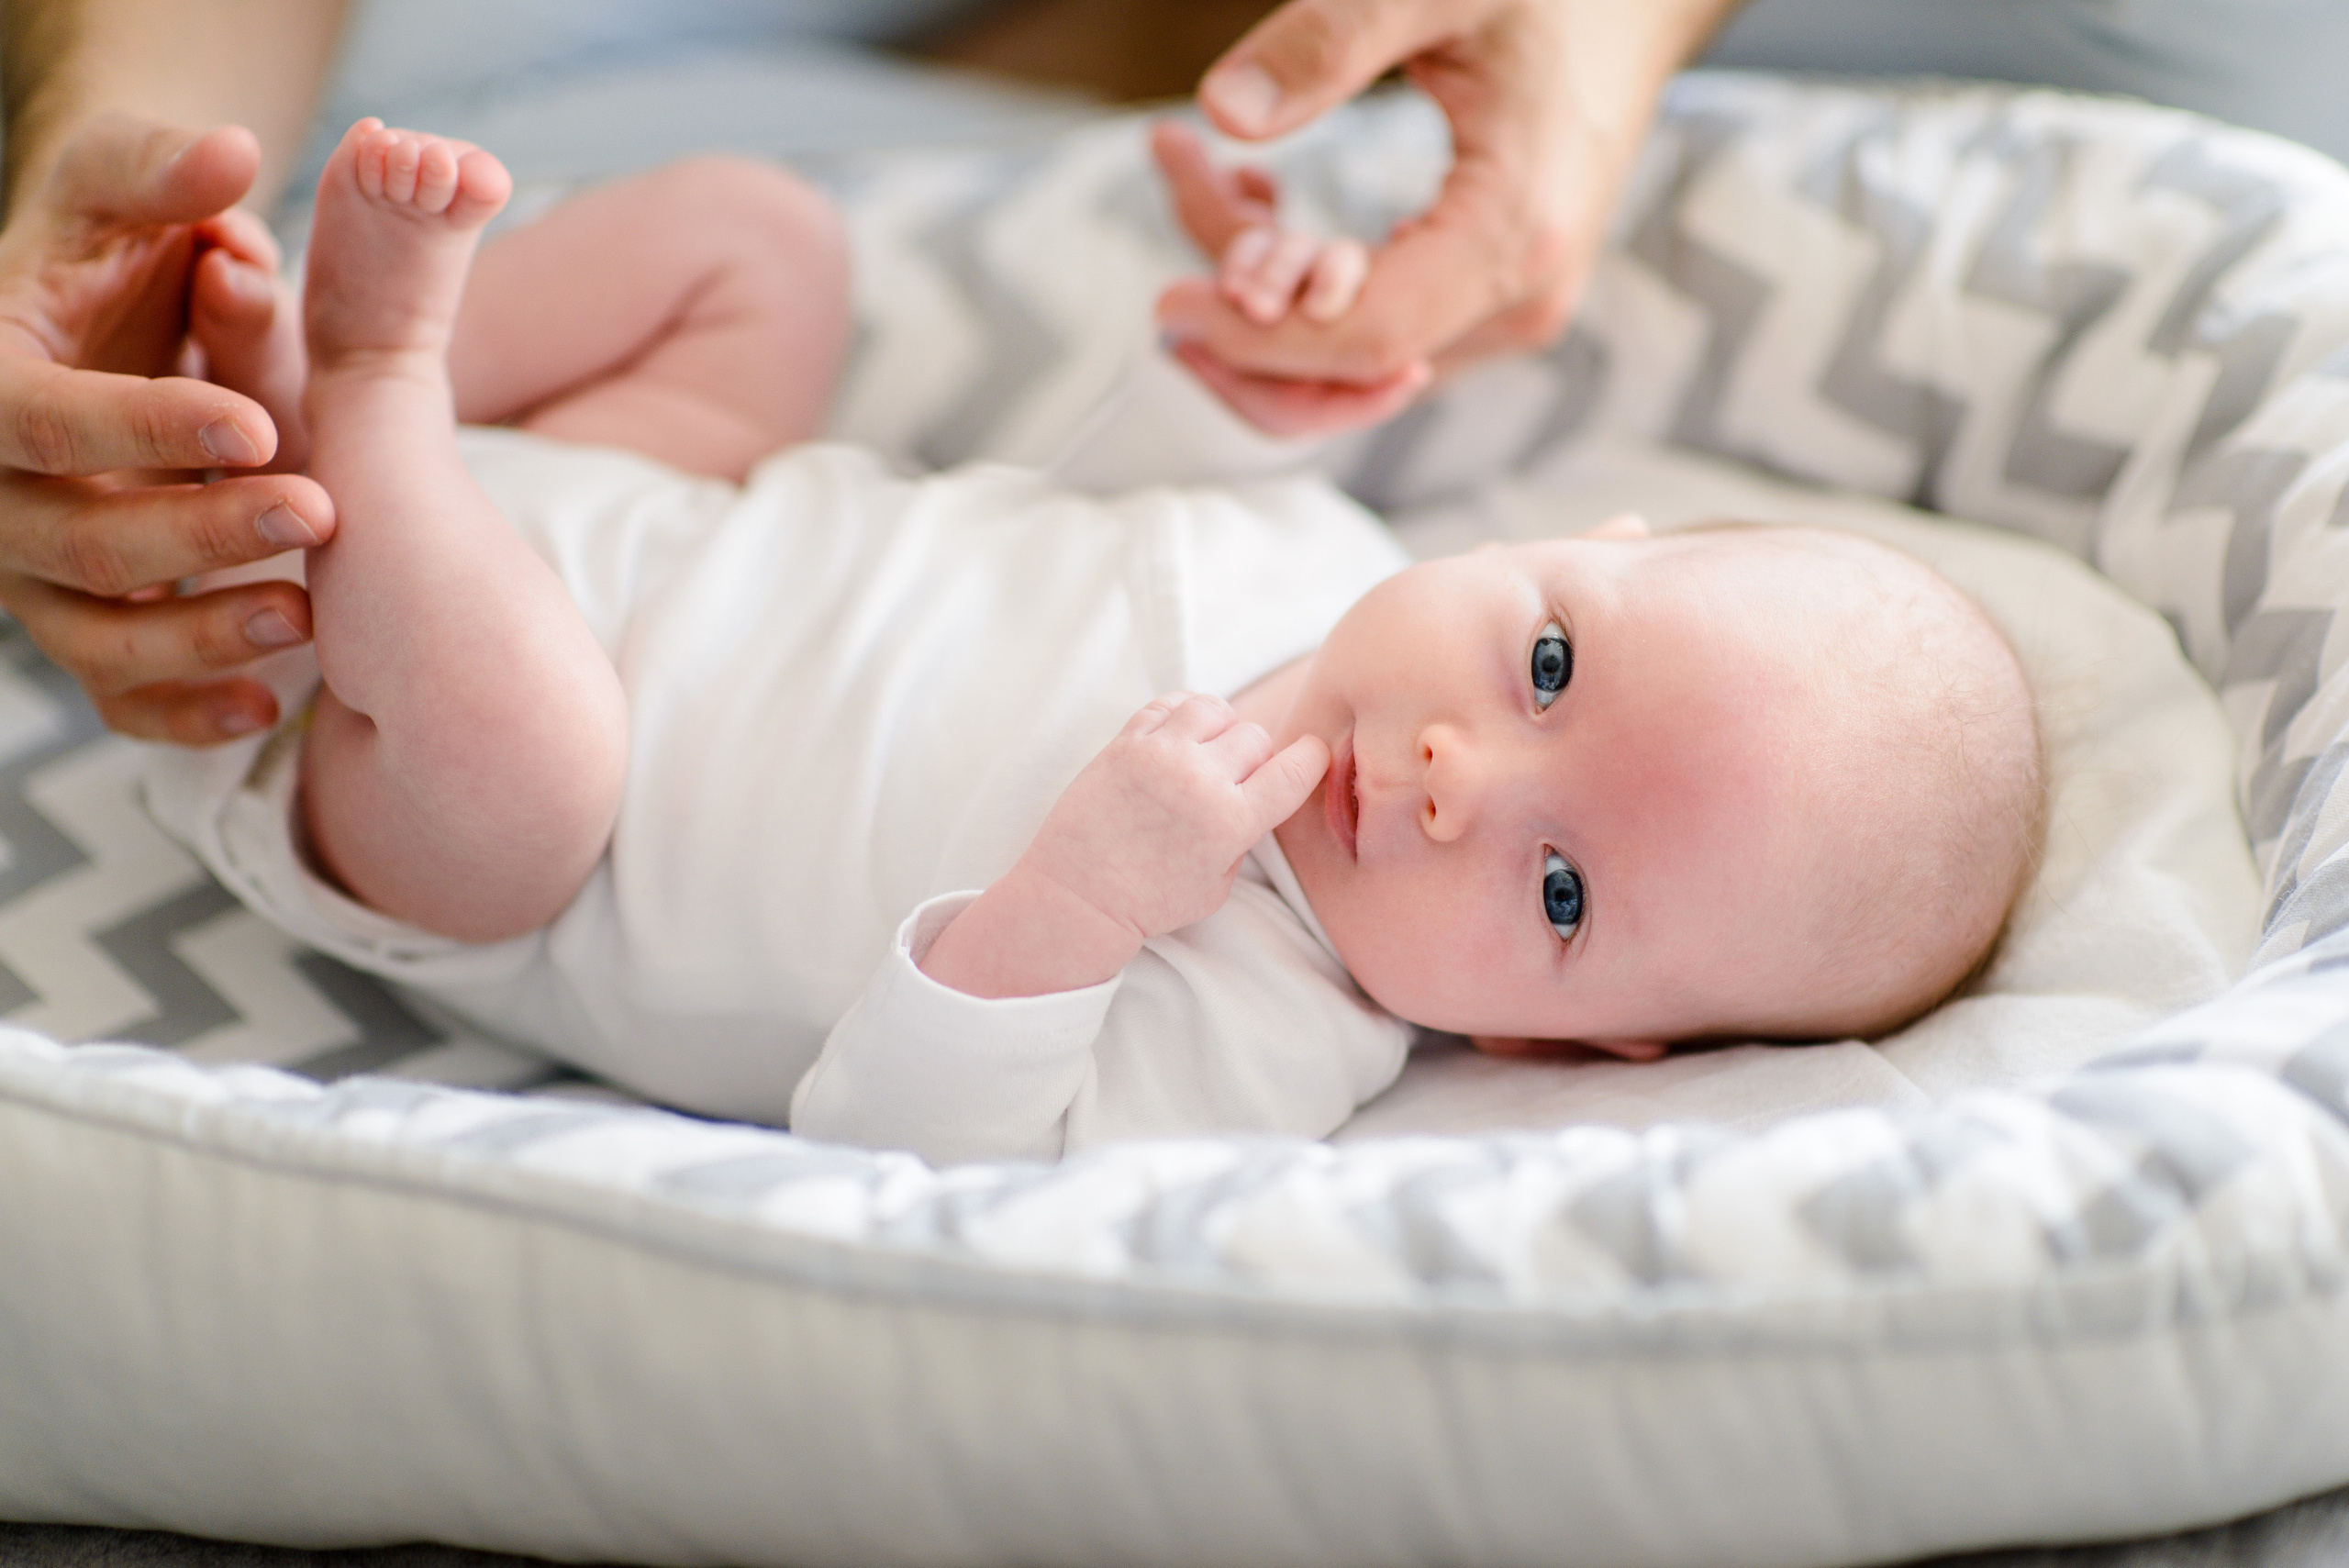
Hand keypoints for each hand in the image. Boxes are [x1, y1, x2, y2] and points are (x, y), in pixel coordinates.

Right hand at [0, 114, 334, 742]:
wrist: (106, 323)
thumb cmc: (116, 252)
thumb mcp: (129, 195)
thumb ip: (167, 177)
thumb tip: (233, 156)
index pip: (39, 421)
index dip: (144, 427)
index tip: (257, 424)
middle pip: (77, 541)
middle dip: (199, 534)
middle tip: (319, 511)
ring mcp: (36, 572)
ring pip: (96, 635)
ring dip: (199, 637)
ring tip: (306, 619)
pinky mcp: (88, 626)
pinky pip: (118, 696)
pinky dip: (184, 713)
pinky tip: (269, 706)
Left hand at [1027, 691, 1330, 940]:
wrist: (1079, 896)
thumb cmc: (1148, 901)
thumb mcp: (1218, 886)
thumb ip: (1242, 836)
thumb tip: (1252, 794)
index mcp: (1232, 822)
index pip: (1296, 768)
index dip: (1311, 759)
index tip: (1307, 759)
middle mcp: (1199, 780)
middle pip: (1256, 737)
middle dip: (1255, 758)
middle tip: (1235, 781)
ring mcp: (1159, 755)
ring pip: (1215, 708)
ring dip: (1220, 729)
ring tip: (1206, 753)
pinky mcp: (1125, 743)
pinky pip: (1169, 703)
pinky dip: (1182, 715)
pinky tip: (1177, 739)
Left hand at [1153, 0, 1741, 435]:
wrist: (1636, 4)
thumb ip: (1329, 41)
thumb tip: (1222, 112)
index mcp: (1514, 238)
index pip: (1362, 341)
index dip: (1253, 337)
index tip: (1164, 305)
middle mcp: (1517, 304)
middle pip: (1345, 379)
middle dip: (1245, 322)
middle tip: (1185, 201)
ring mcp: (1503, 313)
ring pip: (1345, 361)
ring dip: (1261, 294)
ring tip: (1208, 175)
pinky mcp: (1483, 304)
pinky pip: (1369, 329)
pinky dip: (1296, 285)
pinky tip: (1257, 196)